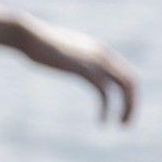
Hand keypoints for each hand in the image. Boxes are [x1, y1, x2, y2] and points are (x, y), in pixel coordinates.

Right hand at [16, 19, 136, 123]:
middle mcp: (103, 54)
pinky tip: (102, 121)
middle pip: (130, 81)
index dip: (127, 94)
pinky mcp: (85, 70)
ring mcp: (96, 61)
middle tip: (125, 123)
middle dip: (132, 103)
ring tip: (122, 125)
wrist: (29, 36)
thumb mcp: (61, 52)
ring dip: (127, 107)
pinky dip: (108, 109)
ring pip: (125, 86)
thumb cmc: (39, 45)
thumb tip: (68, 63)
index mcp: (99, 50)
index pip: (125, 73)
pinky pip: (106, 92)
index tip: (120, 110)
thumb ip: (71, 57)